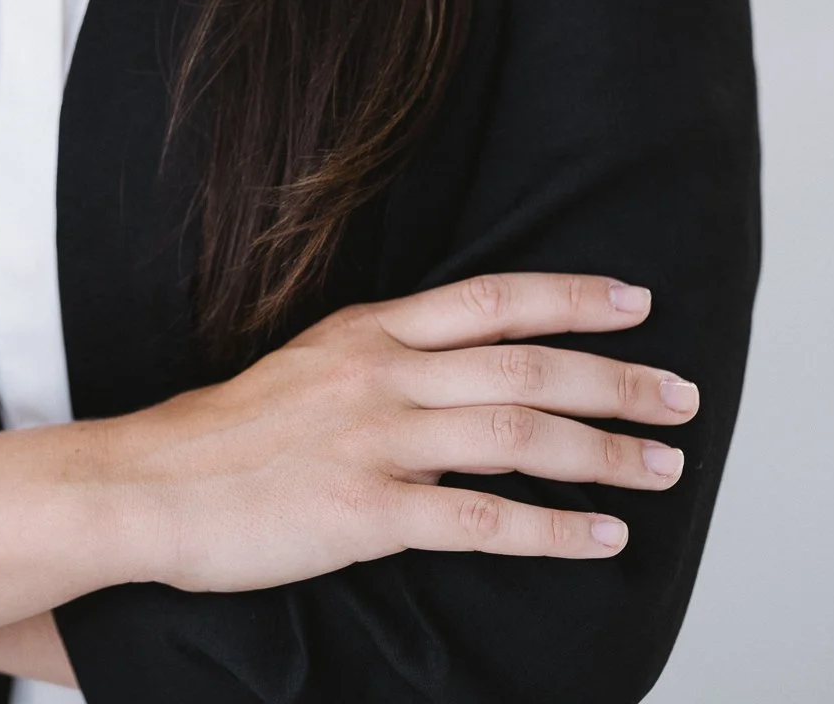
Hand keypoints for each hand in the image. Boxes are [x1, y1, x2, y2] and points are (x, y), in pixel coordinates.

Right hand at [111, 271, 700, 590]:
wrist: (151, 485)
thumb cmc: (227, 434)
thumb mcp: (309, 365)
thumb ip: (384, 359)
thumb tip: (458, 366)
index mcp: (369, 329)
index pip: (492, 298)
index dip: (571, 295)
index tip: (635, 298)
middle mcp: (383, 373)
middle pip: (527, 366)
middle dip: (617, 379)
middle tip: (682, 394)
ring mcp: (378, 441)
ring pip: (519, 437)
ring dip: (604, 453)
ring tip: (664, 466)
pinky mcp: (367, 512)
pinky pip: (482, 522)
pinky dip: (552, 530)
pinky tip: (601, 539)